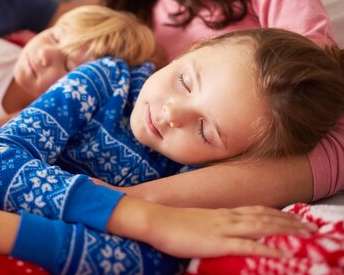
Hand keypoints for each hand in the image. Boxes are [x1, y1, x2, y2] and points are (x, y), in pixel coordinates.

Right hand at [112, 198, 316, 258]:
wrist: (154, 220)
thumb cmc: (169, 222)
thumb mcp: (194, 221)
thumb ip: (209, 225)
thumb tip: (215, 230)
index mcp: (221, 213)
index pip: (255, 211)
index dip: (276, 214)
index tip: (293, 217)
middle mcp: (227, 217)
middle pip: (264, 217)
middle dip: (289, 222)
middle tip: (310, 227)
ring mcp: (223, 229)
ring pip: (262, 228)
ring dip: (286, 232)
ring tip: (305, 236)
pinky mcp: (218, 243)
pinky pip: (248, 247)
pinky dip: (268, 249)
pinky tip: (282, 254)